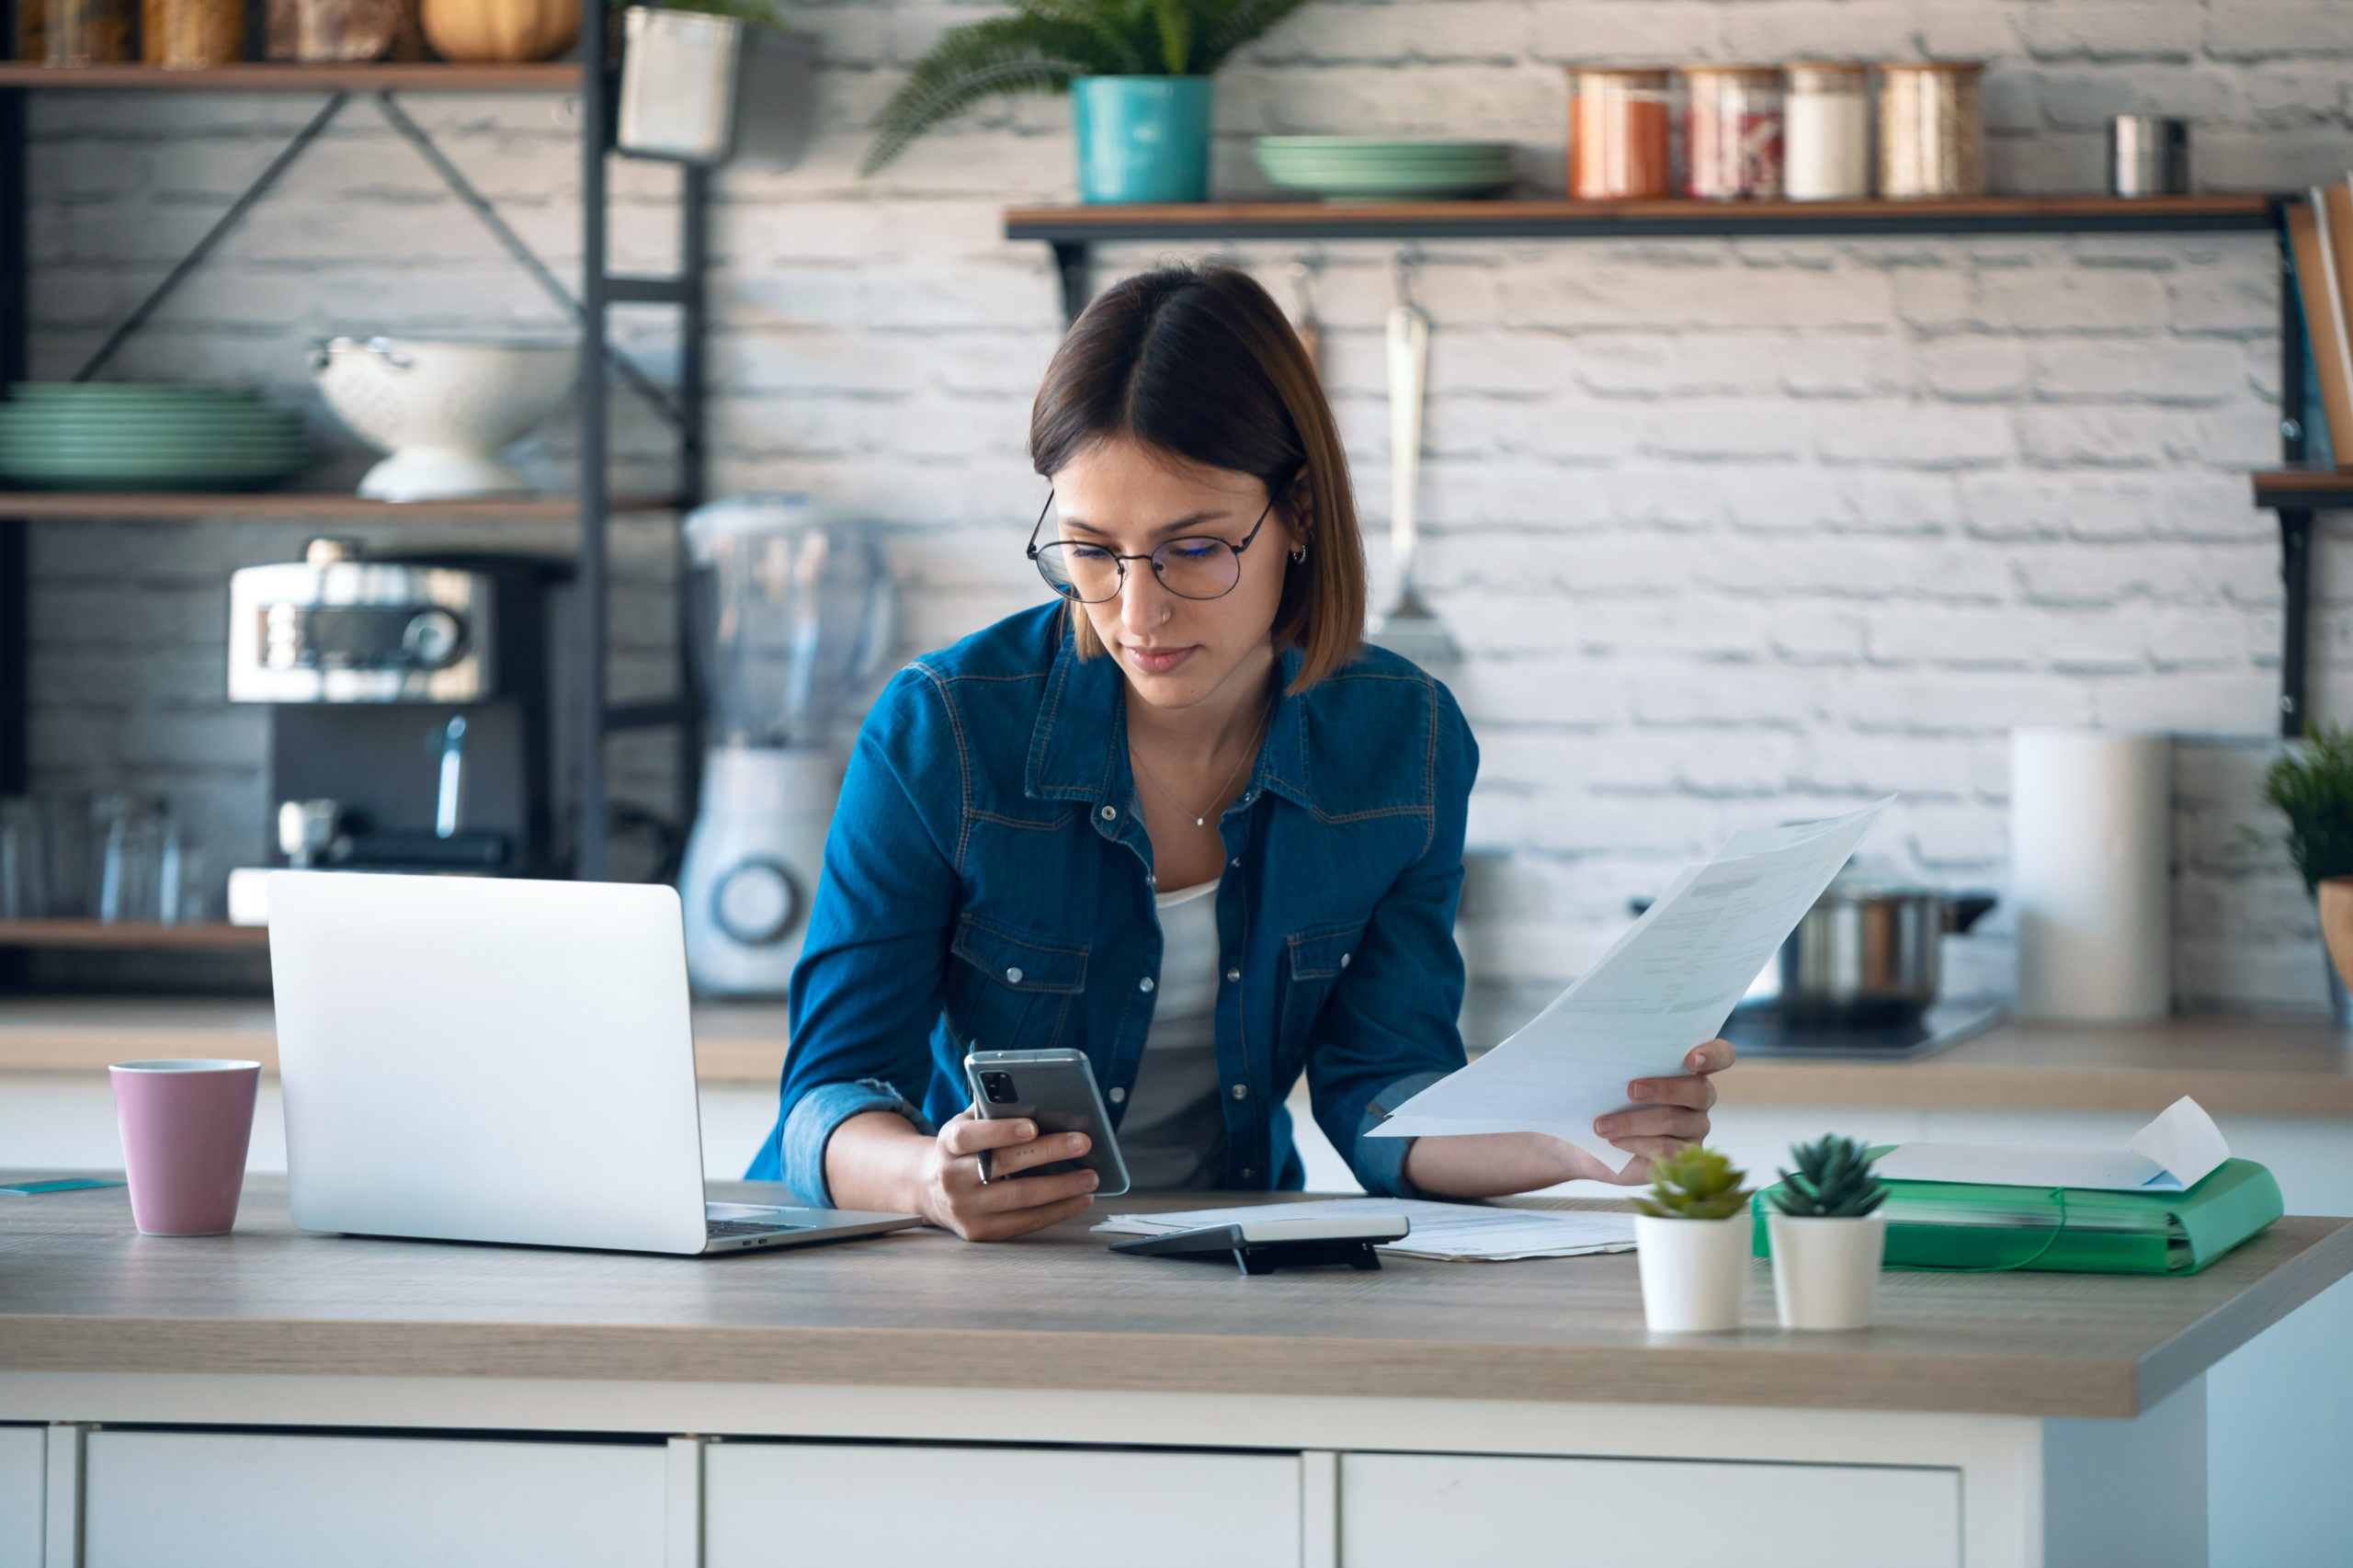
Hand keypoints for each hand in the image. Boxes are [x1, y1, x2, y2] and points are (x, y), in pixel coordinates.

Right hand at [911, 1108, 1098, 1240]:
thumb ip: (992, 1111)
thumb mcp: (965, 1125)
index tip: (1033, 1126)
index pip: (969, 1137)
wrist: (929, 1190)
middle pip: (1003, 1166)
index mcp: (947, 1145)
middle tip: (1082, 1143)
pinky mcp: (979, 1231)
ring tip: (1090, 1177)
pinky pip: (1024, 1223)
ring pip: (1019, 1198)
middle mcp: (952, 1178)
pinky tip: (1079, 1200)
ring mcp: (965, 1209)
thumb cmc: (962, 1149)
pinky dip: (1057, 1211)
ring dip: (1061, 1188)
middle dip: (1048, 1153)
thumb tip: (1037, 1098)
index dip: (1001, 1131)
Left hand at [1588, 1036, 1735, 1185]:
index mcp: (1690, 1069)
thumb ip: (1623, 1064)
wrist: (1591, 1141)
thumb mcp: (1610, 1078)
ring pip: (1675, 1120)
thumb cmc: (1604, 1099)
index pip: (1721, 1055)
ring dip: (1634, 1121)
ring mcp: (1695, 1129)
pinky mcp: (1684, 1157)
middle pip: (1699, 1091)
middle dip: (1665, 1089)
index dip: (1713, 1055)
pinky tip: (1614, 1141)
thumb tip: (1610, 1054)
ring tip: (1602, 1125)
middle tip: (1631, 1090)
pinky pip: (1667, 1149)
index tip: (1691, 1059)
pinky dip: (1636, 1143)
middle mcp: (1699, 1098)